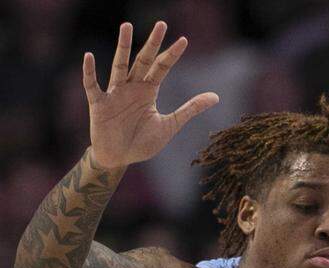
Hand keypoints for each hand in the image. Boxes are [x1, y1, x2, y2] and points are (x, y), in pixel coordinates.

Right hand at [83, 22, 218, 167]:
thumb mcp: (171, 125)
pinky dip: (90, 72)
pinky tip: (89, 56)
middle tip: (161, 24)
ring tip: (126, 27)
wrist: (120, 158)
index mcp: (148, 91)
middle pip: (143, 60)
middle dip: (152, 43)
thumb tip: (216, 96)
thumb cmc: (142, 141)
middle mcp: (132, 87)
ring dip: (122, 47)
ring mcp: (114, 93)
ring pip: (119, 66)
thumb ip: (190, 109)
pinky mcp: (99, 104)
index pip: (162, 68)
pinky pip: (92, 85)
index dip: (172, 55)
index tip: (184, 40)